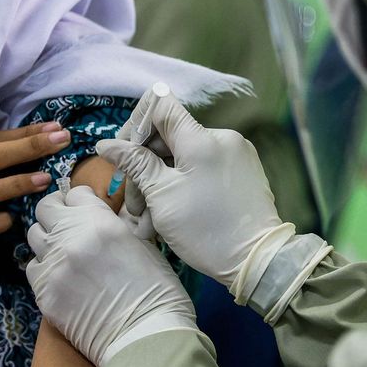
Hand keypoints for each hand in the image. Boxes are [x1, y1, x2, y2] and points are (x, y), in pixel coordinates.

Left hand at [26, 186, 196, 366]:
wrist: (143, 336)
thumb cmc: (155, 289)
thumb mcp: (141, 243)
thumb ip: (114, 225)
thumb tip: (100, 217)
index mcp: (99, 220)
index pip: (75, 193)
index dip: (81, 200)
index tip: (86, 208)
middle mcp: (70, 237)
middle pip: (46, 208)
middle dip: (58, 212)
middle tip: (68, 223)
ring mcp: (53, 265)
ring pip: (35, 236)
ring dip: (49, 239)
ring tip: (64, 251)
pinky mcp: (43, 292)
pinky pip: (34, 268)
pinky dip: (45, 268)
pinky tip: (62, 277)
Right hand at [95, 90, 285, 287]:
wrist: (258, 260)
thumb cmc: (206, 230)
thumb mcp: (162, 197)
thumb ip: (135, 164)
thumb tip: (107, 145)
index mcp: (200, 138)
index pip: (160, 105)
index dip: (136, 124)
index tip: (125, 155)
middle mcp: (221, 138)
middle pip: (170, 139)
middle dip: (145, 170)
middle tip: (134, 207)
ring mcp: (235, 154)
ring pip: (184, 159)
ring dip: (162, 185)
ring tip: (149, 223)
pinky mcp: (243, 171)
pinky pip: (204, 170)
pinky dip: (183, 188)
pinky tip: (170, 217)